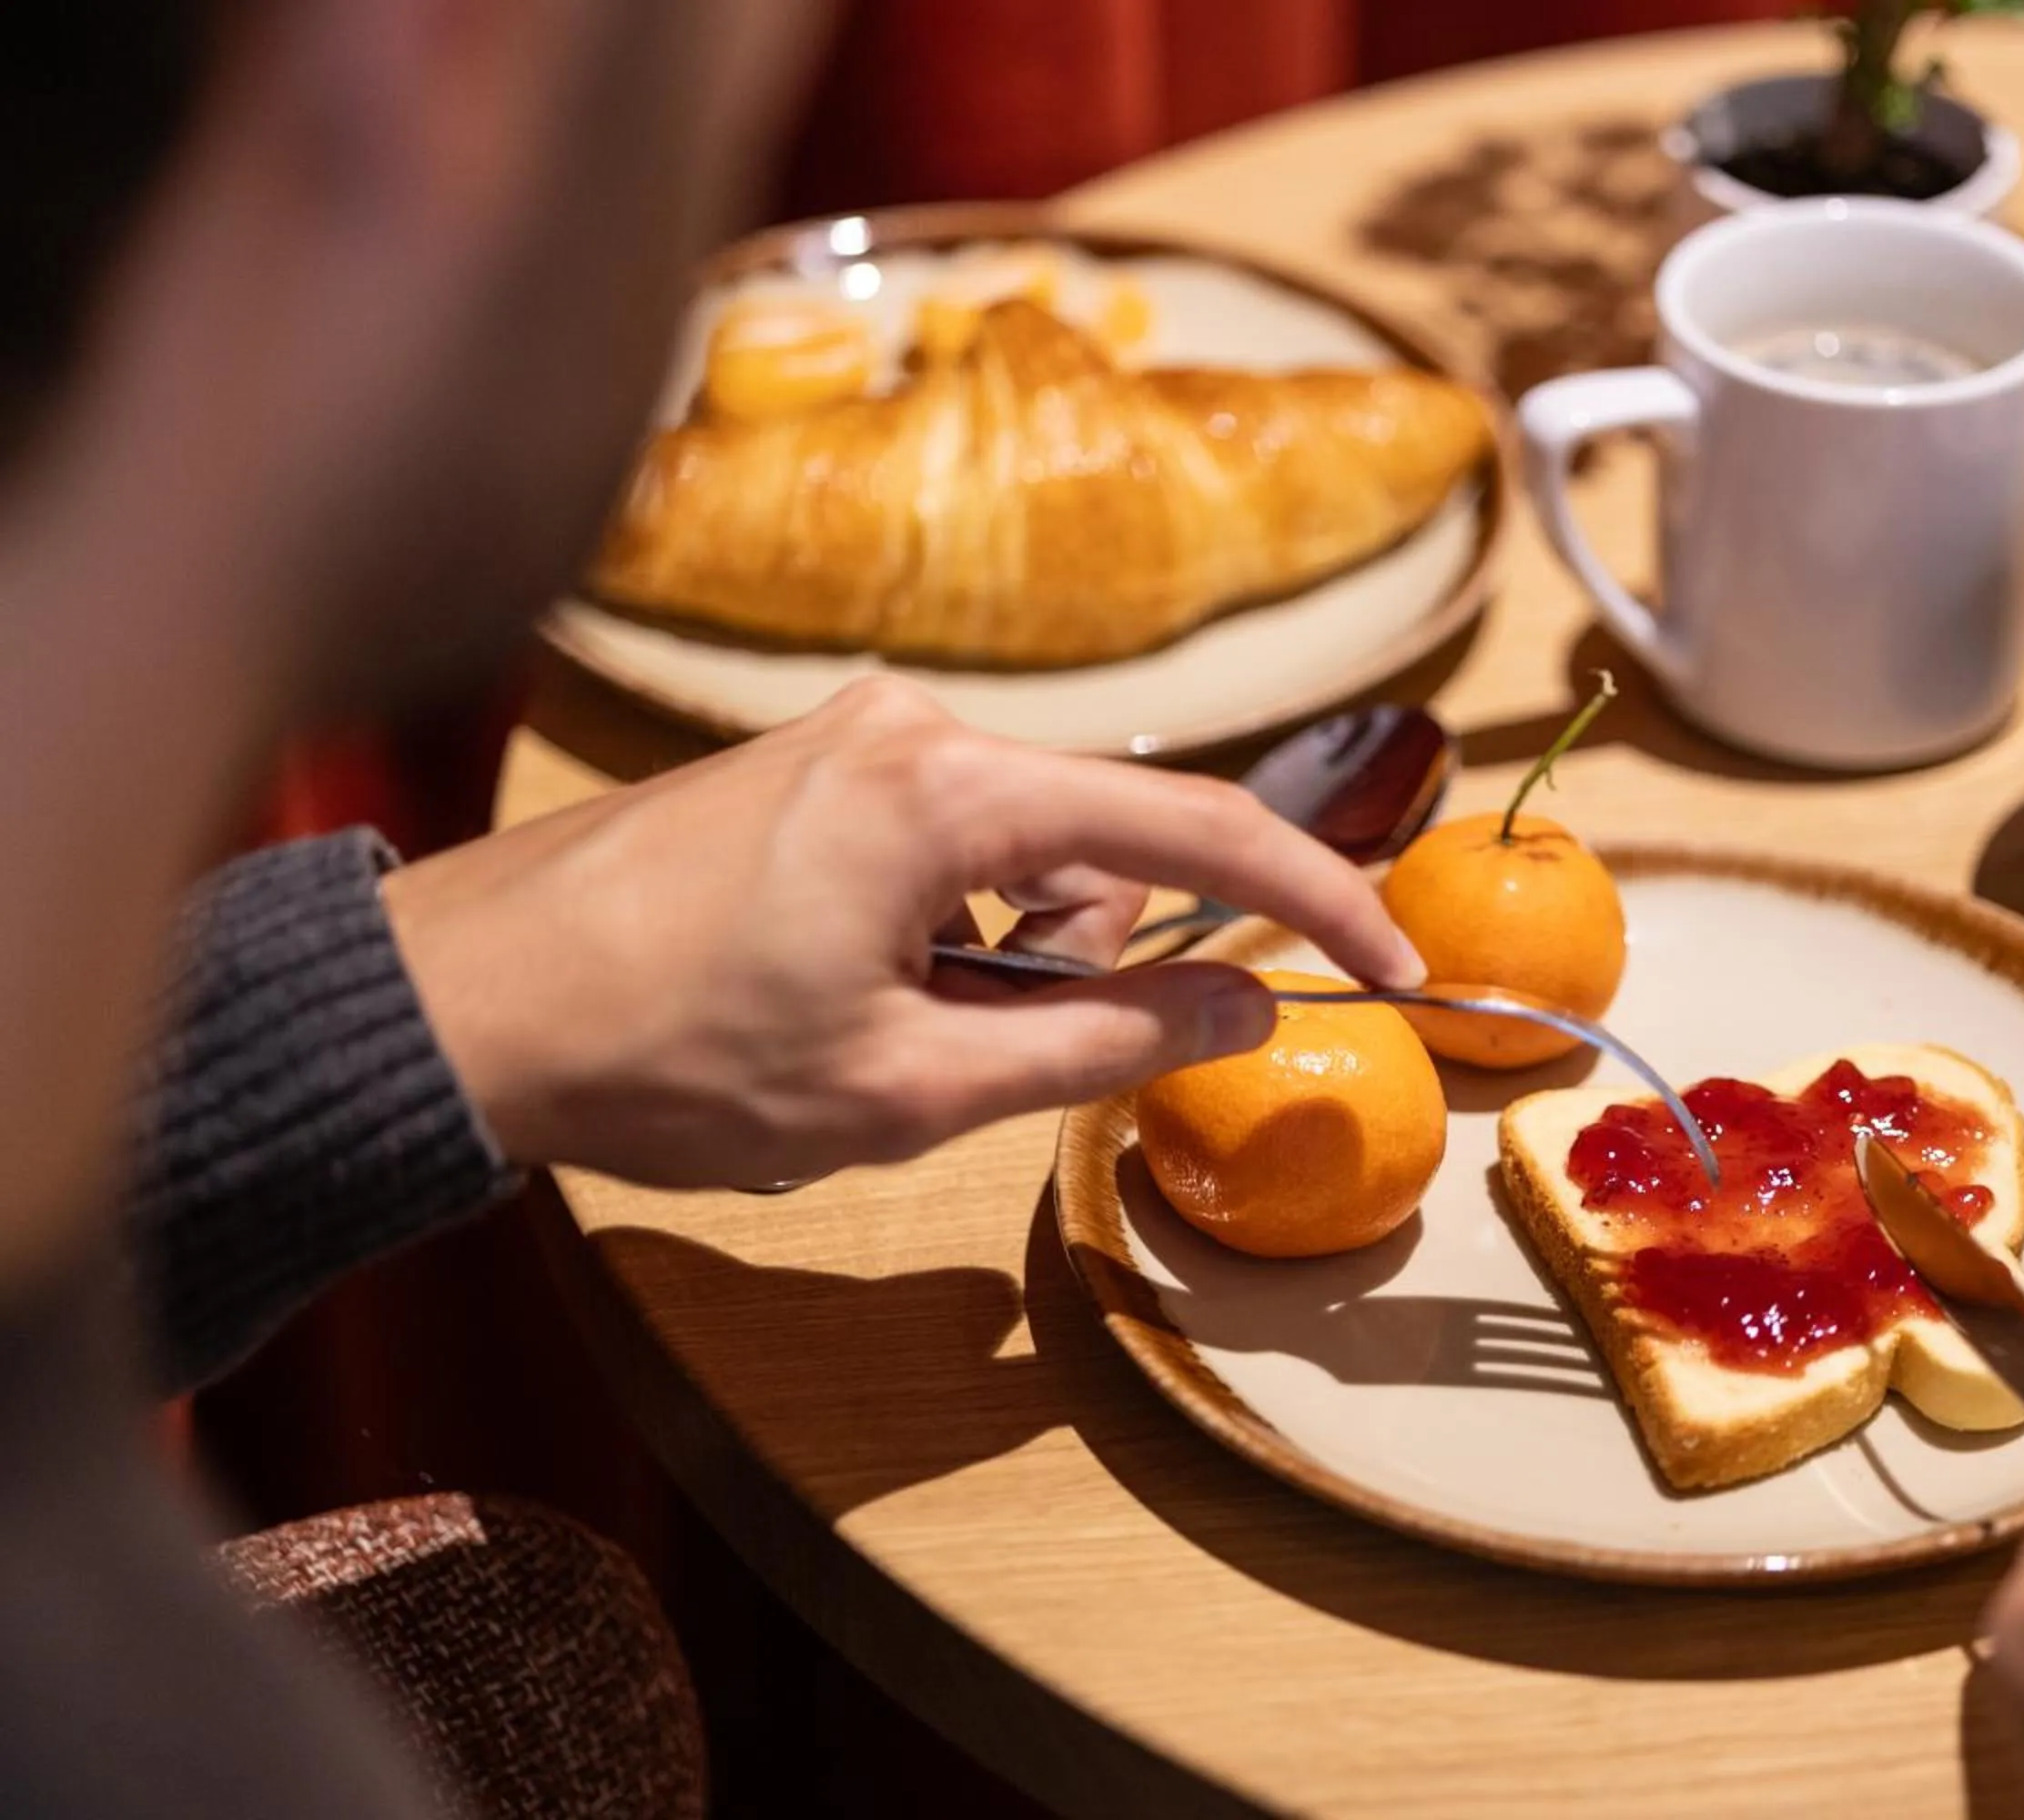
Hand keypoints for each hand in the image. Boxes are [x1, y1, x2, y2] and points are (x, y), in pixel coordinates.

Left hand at [381, 677, 1423, 1186]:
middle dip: (1087, 968)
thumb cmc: (671, 1058)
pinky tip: (838, 998)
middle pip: (1102, 848)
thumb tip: (1253, 1007)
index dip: (1319, 900)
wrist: (457, 1005)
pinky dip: (946, 935)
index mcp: (949, 787)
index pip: (1196, 831)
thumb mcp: (911, 1087)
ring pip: (1023, 859)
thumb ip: (1106, 1043)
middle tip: (967, 1063)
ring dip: (1002, 964)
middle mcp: (914, 725)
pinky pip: (948, 848)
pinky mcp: (813, 769)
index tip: (1401, 964)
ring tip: (872, 1042)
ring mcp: (855, 737)